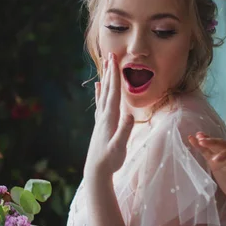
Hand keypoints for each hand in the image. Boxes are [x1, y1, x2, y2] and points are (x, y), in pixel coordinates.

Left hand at [84, 52, 133, 178]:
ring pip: (103, 94)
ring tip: (105, 65)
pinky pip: (100, 103)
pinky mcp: (101, 124)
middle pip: (107, 89)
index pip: (113, 92)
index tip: (114, 61)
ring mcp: (101, 119)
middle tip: (110, 54)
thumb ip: (124, 130)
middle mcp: (104, 115)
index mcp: (110, 118)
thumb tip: (129, 114)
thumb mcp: (119, 147)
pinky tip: (97, 86)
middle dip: (109, 71)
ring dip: (105, 79)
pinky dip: (99, 92)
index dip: (114, 76)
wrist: (96, 171)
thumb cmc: (110, 160)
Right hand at [188, 132, 225, 207]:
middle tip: (202, 141)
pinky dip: (199, 146)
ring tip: (196, 137)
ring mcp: (222, 154)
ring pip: (213, 145)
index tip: (216, 160)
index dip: (224, 154)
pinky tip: (192, 140)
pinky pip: (206, 152)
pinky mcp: (214, 161)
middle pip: (221, 144)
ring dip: (205, 140)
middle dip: (212, 142)